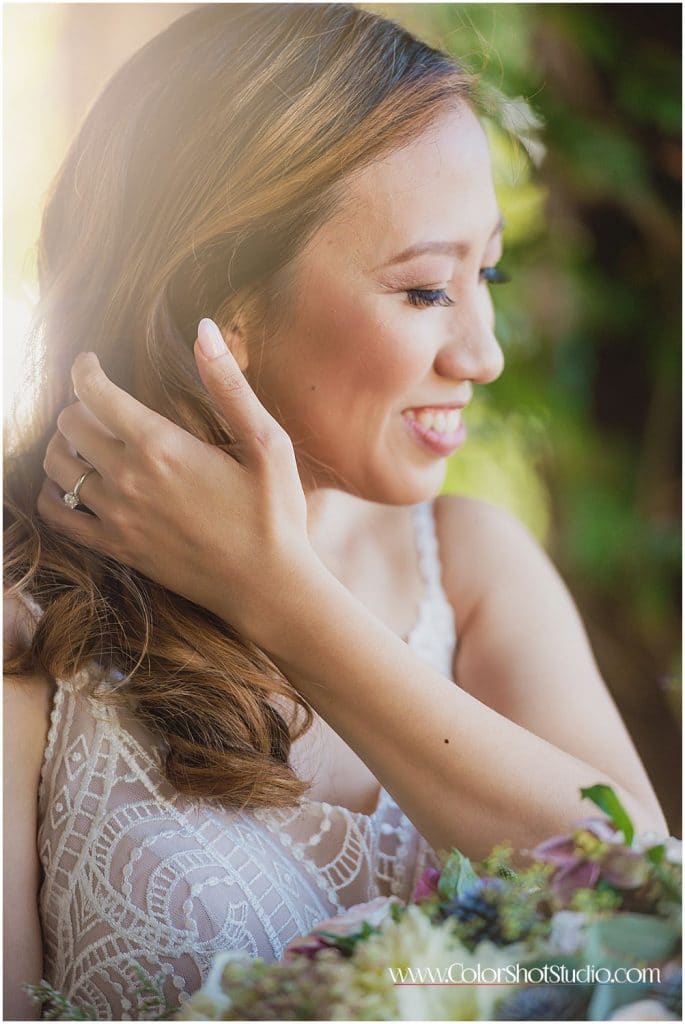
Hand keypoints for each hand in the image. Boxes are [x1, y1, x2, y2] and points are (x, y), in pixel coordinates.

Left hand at [38, 319, 316, 647]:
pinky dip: (53, 495)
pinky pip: (58, 516)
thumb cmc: (275, 513)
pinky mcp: (117, 549)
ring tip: (86, 441)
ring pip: (57, 467)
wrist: (267, 587)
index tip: (90, 362)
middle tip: (99, 406)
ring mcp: (118, 517)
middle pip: (69, 426)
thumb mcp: (266, 443)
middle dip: (78, 406)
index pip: (94, 393)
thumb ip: (229, 385)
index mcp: (162, 446)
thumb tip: (204, 329)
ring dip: (63, 446)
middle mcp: (129, 479)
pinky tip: (72, 486)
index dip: (84, 368)